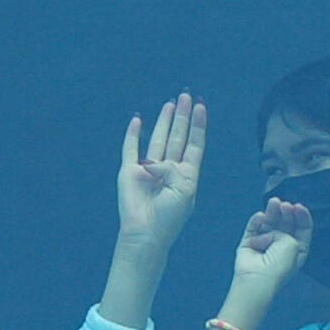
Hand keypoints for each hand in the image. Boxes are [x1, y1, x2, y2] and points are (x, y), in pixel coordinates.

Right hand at [116, 91, 206, 248]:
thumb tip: (154, 161)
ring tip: (170, 103)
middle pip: (177, 137)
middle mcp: (168, 169)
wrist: (146, 233)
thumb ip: (173, 168)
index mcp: (186, 174)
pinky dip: (133, 134)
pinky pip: (130, 148)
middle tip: (185, 96)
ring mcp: (148, 169)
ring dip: (163, 121)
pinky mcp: (129, 172)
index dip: (197, 125)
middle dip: (182, 117)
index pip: (194, 144)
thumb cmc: (170, 216)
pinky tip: (137, 120)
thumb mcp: (184, 190)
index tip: (200, 107)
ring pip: (157, 139)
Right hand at [232, 198, 311, 285]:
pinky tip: (261, 216)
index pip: (302, 229)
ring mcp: (265, 244)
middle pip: (286, 223)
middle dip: (286, 212)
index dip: (302, 216)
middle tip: (285, 205)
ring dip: (272, 212)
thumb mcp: (293, 244)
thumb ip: (286, 229)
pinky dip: (257, 220)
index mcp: (297, 250)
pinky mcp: (249, 243)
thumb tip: (270, 226)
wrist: (256, 279)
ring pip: (270, 222)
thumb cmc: (277, 266)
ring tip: (273, 203)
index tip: (298, 207)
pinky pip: (253, 227)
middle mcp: (282, 246)